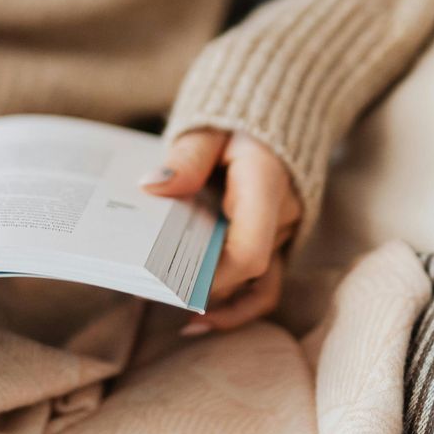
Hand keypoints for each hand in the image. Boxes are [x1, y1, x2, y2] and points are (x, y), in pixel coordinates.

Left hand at [142, 129, 300, 335]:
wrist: (276, 108)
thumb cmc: (236, 119)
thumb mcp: (208, 128)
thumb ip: (186, 157)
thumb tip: (152, 185)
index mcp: (267, 186)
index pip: (249, 251)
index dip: (214, 277)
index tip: (175, 287)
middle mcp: (281, 215)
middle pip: (246, 270)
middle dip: (204, 288)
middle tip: (154, 297)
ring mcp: (280, 230)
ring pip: (259, 283)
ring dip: (225, 305)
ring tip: (187, 325)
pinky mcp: (270, 237)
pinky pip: (260, 279)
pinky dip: (235, 298)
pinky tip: (202, 313)